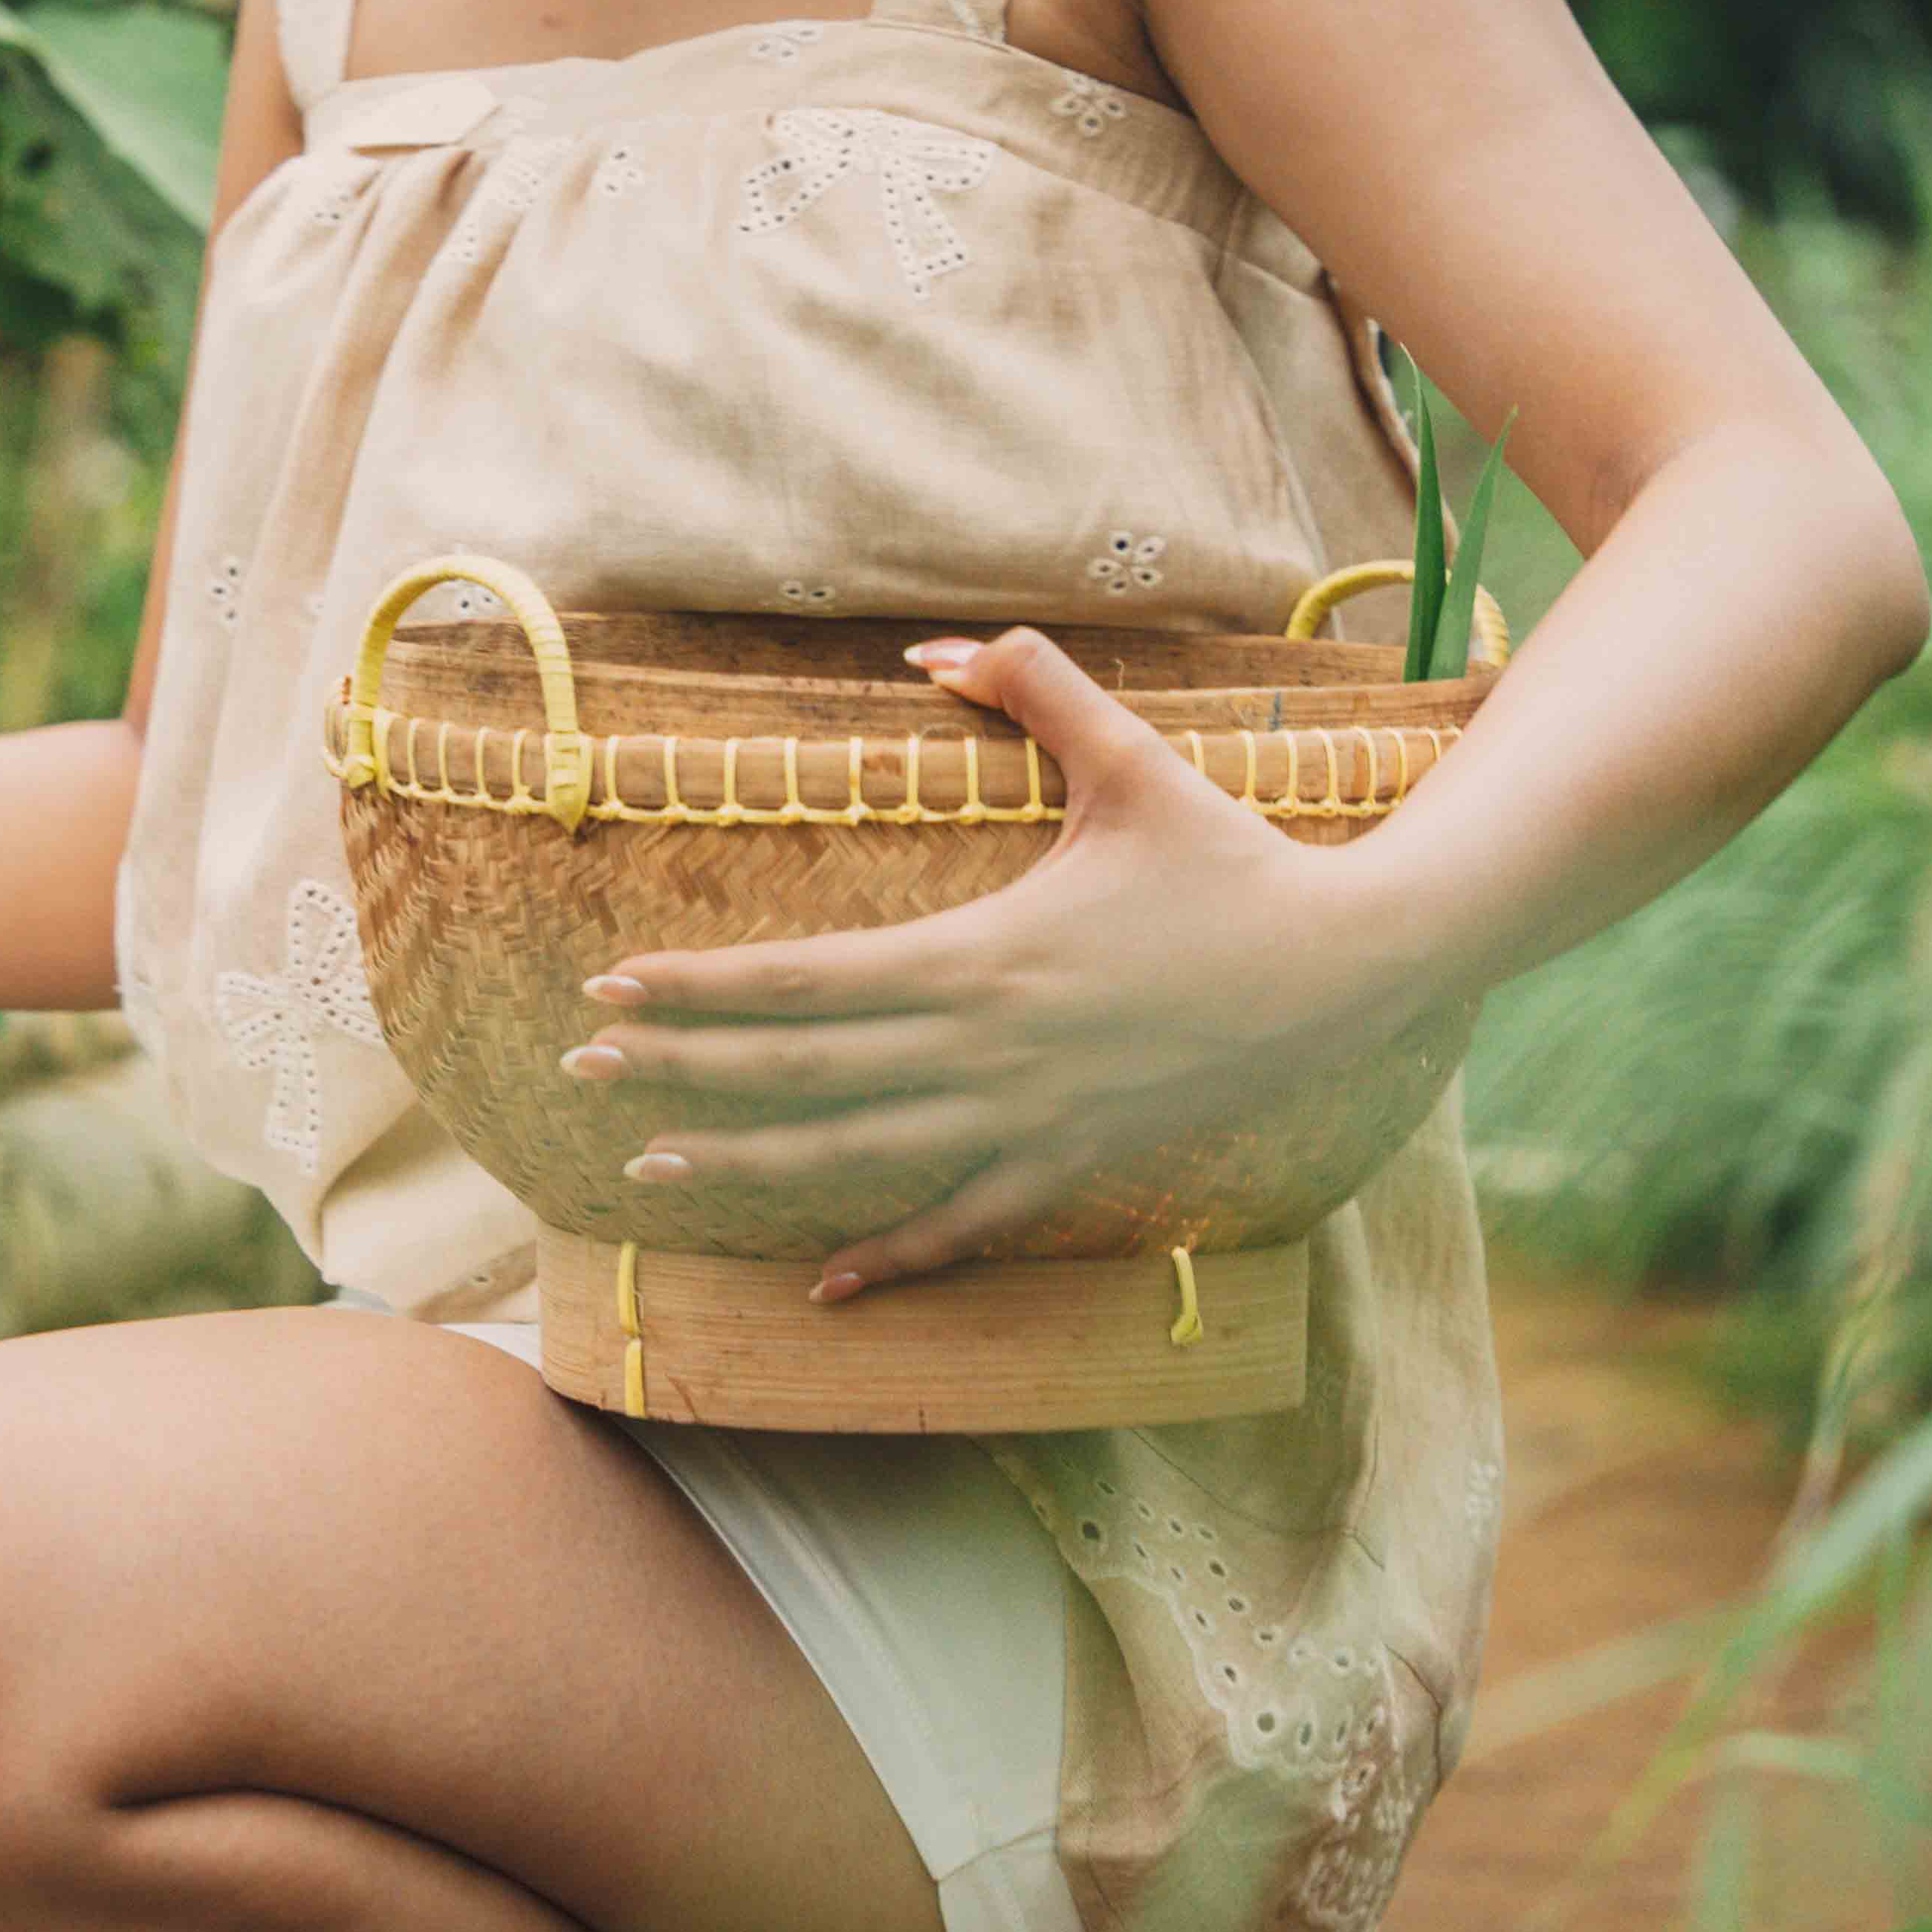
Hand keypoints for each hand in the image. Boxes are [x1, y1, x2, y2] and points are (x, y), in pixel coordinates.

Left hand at [565, 627, 1449, 1299]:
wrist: (1348, 973)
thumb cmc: (1234, 860)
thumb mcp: (1131, 758)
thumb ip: (1033, 686)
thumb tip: (934, 645)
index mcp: (982, 953)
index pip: (803, 979)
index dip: (700, 989)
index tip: (610, 990)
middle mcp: (988, 1051)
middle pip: (802, 1072)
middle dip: (683, 1072)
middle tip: (582, 1072)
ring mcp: (1030, 1121)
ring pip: (858, 1159)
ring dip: (749, 1163)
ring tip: (652, 1167)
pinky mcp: (1073, 1166)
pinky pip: (962, 1225)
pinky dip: (888, 1257)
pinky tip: (819, 1286)